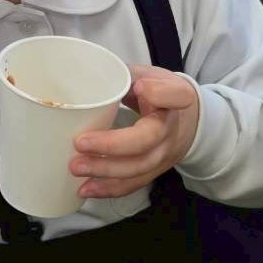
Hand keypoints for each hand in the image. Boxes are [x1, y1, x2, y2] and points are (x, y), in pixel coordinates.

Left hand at [69, 66, 199, 199]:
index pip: (175, 95)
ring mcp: (162, 153)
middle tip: (80, 142)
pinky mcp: (152, 170)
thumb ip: (123, 73)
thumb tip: (88, 74)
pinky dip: (108, 189)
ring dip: (105, 171)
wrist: (186, 121)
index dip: (159, 93)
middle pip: (146, 141)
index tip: (140, 87)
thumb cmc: (159, 93)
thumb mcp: (148, 73)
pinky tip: (86, 189)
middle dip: (112, 145)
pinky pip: (132, 184)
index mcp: (173, 98)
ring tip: (76, 167)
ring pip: (138, 168)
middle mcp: (169, 128)